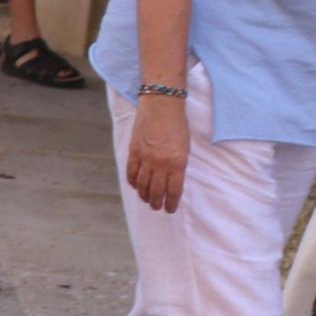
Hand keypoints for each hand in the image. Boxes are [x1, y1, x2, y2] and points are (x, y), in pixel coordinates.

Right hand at [123, 93, 189, 215]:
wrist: (162, 105)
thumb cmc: (177, 125)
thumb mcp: (184, 148)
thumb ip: (178, 165)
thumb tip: (171, 179)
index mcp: (177, 163)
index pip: (173, 190)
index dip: (171, 203)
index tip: (169, 209)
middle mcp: (160, 163)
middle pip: (155, 190)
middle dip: (156, 202)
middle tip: (156, 207)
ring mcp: (145, 158)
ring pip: (141, 184)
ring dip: (143, 195)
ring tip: (146, 199)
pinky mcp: (133, 151)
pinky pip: (131, 172)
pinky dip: (132, 182)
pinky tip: (135, 186)